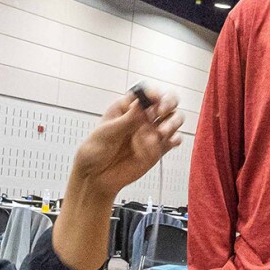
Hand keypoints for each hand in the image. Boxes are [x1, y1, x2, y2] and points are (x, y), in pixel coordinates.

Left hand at [69, 85, 183, 195]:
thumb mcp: (107, 132)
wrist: (97, 176)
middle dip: (168, 103)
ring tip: (161, 133)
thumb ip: (126, 120)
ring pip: (174, 119)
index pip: (145, 93)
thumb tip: (140, 103)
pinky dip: (174, 139)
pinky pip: (174, 140)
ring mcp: (152, 132)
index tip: (154, 99)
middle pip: (166, 101)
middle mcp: (143, 117)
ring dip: (172, 122)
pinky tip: (166, 143)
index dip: (153, 93)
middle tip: (161, 112)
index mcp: (127, 108)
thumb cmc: (95, 151)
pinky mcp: (158, 149)